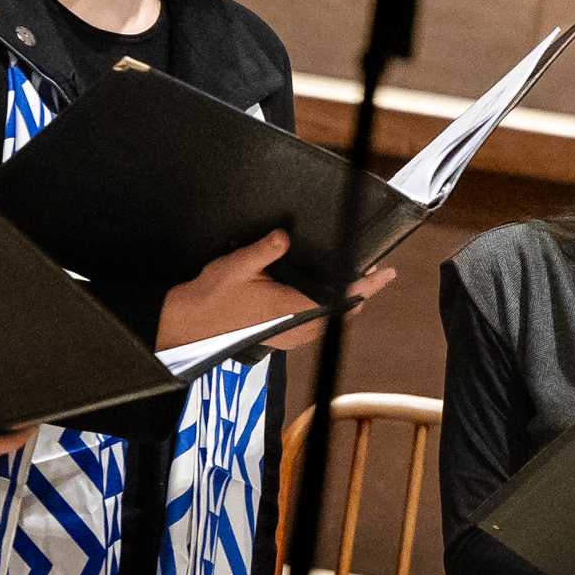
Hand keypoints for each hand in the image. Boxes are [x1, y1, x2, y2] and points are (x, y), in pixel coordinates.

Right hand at [156, 229, 396, 351]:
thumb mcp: (237, 265)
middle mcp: (295, 326)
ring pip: (330, 322)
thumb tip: (285, 235)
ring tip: (356, 284)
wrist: (189, 324)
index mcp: (291, 309)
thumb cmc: (212, 296)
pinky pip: (315, 328)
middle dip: (360, 293)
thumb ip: (264, 249)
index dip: (367, 286)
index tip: (386, 274)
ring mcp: (289, 336)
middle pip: (342, 313)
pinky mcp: (280, 338)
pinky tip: (326, 301)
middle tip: (374, 273)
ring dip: (344, 304)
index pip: (341, 298)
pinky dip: (328, 314)